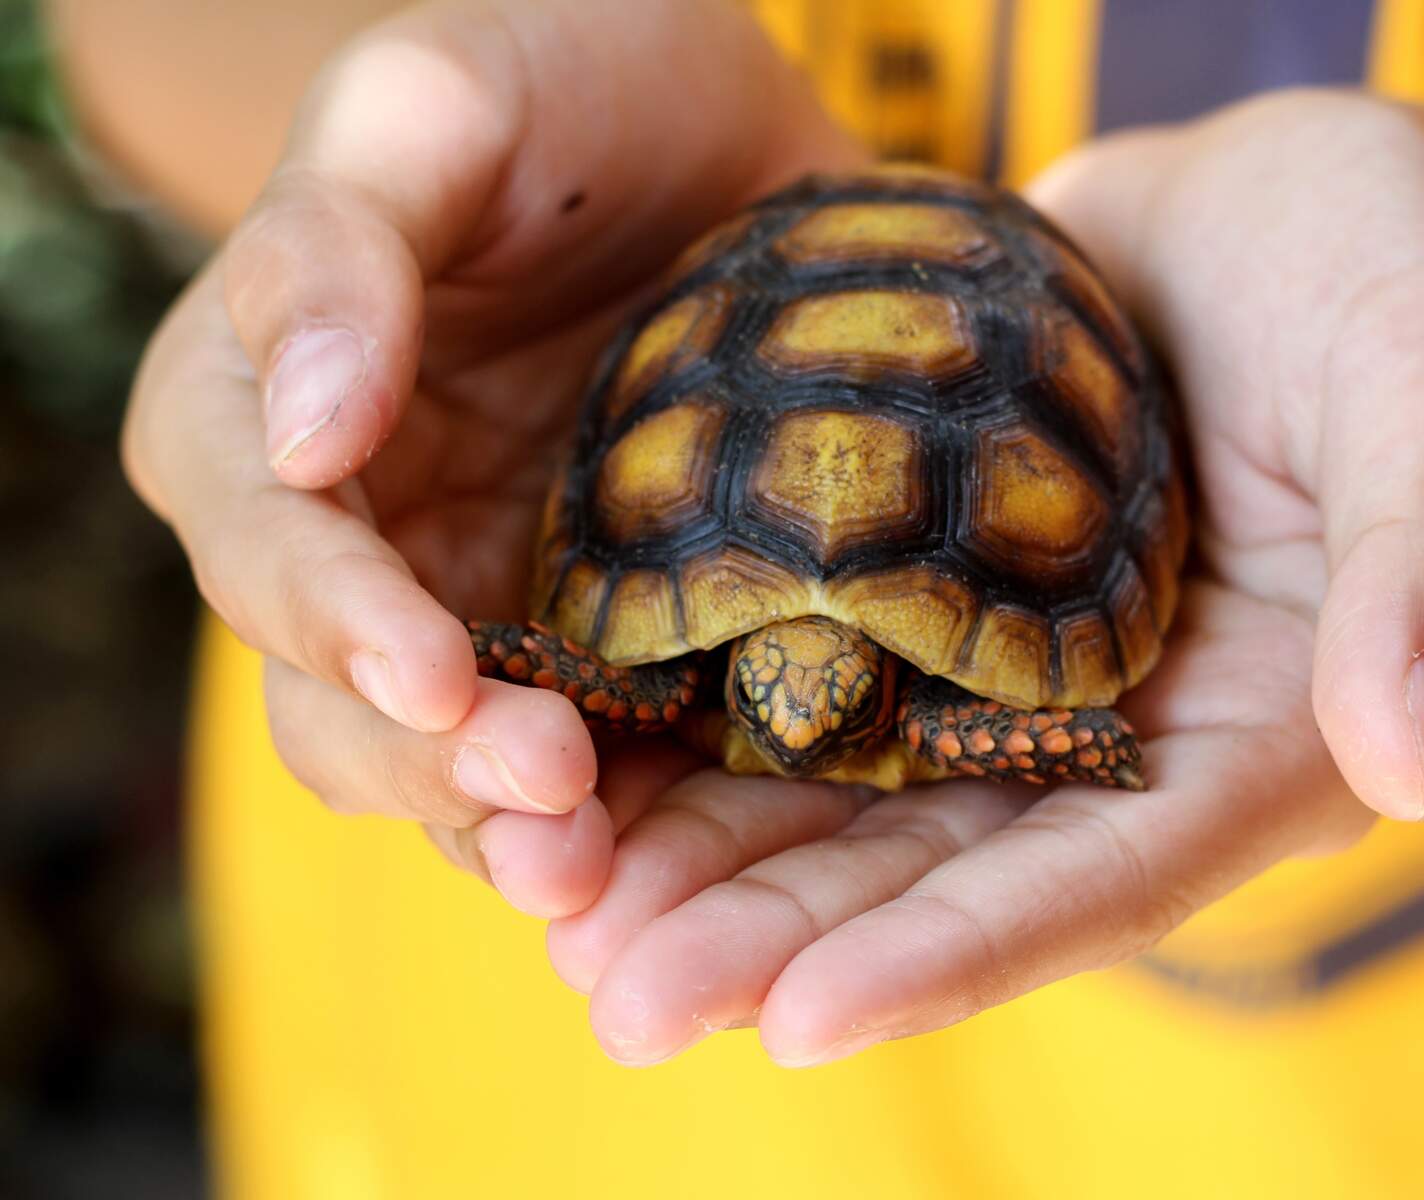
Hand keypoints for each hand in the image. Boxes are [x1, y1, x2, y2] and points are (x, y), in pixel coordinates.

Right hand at [122, 0, 860, 914]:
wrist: (714, 114)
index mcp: (264, 415)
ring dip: (520, 826)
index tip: (434, 675)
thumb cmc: (556, 64)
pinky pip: (606, 746)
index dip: (337, 624)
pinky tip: (694, 846)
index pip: (268, 549)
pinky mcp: (615, 624)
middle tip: (553, 792)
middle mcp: (360, 535)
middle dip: (436, 762)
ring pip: (459, 758)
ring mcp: (486, 593)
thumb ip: (339, 249)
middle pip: (346, 700)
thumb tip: (303, 434)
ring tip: (606, 865)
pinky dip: (635, 808)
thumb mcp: (437, 105)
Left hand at [550, 91, 1423, 1064]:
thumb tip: (1408, 762)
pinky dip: (705, 733)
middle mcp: (1126, 738)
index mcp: (1263, 739)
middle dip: (788, 945)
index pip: (1104, 875)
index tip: (799, 1022)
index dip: (956, 954)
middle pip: (948, 872)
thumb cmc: (1380, 274)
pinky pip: (814, 682)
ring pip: (856, 800)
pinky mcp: (936, 600)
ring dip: (716, 869)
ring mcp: (1021, 674)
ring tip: (569, 925)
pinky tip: (587, 770)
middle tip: (625, 1004)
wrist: (1263, 199)